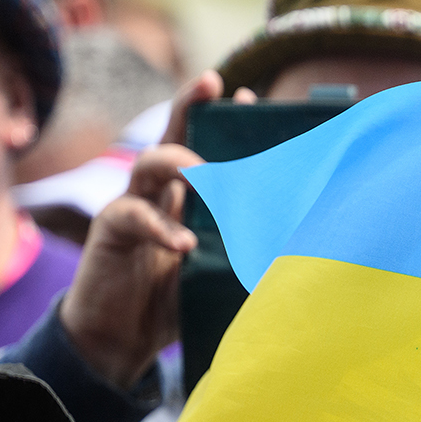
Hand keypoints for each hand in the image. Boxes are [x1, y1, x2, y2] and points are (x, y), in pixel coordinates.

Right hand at [60, 70, 260, 390]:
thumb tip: (308, 246)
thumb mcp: (222, 270)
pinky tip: (184, 244)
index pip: (206, 146)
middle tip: (212, 83)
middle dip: (190, 105)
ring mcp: (132, 206)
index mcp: (188, 194)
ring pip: (148, 164)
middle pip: (173, 135)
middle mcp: (160, 191)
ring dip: (177, 161)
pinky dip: (161, 229)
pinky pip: (133, 218)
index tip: (249, 95)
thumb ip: (249, 250)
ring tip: (202, 171)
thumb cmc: (176, 298)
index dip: (222, 119)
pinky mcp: (111, 233)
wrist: (122, 338)